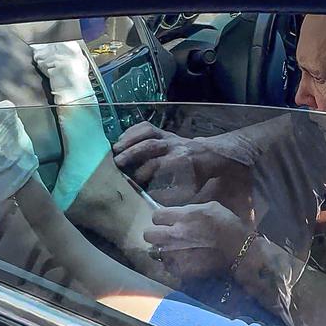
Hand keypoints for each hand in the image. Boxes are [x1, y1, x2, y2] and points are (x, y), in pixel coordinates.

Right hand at [112, 122, 241, 204]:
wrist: (209, 155)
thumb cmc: (197, 175)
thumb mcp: (190, 190)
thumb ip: (171, 195)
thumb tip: (150, 199)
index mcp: (181, 160)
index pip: (159, 163)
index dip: (145, 172)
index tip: (134, 181)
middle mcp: (174, 145)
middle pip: (151, 145)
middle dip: (133, 152)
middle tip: (118, 162)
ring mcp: (168, 136)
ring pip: (148, 132)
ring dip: (130, 138)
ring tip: (116, 148)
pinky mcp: (164, 131)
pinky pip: (147, 126)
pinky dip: (133, 130)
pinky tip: (121, 138)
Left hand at [143, 202, 252, 280]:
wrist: (239, 249)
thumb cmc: (226, 224)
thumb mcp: (208, 206)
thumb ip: (188, 210)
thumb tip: (176, 213)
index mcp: (182, 217)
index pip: (156, 216)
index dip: (162, 218)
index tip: (167, 221)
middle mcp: (175, 235)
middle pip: (148, 234)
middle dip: (155, 233)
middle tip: (165, 235)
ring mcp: (176, 254)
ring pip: (157, 251)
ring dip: (165, 249)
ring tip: (177, 249)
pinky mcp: (181, 269)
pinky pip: (168, 265)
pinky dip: (174, 263)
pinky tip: (185, 260)